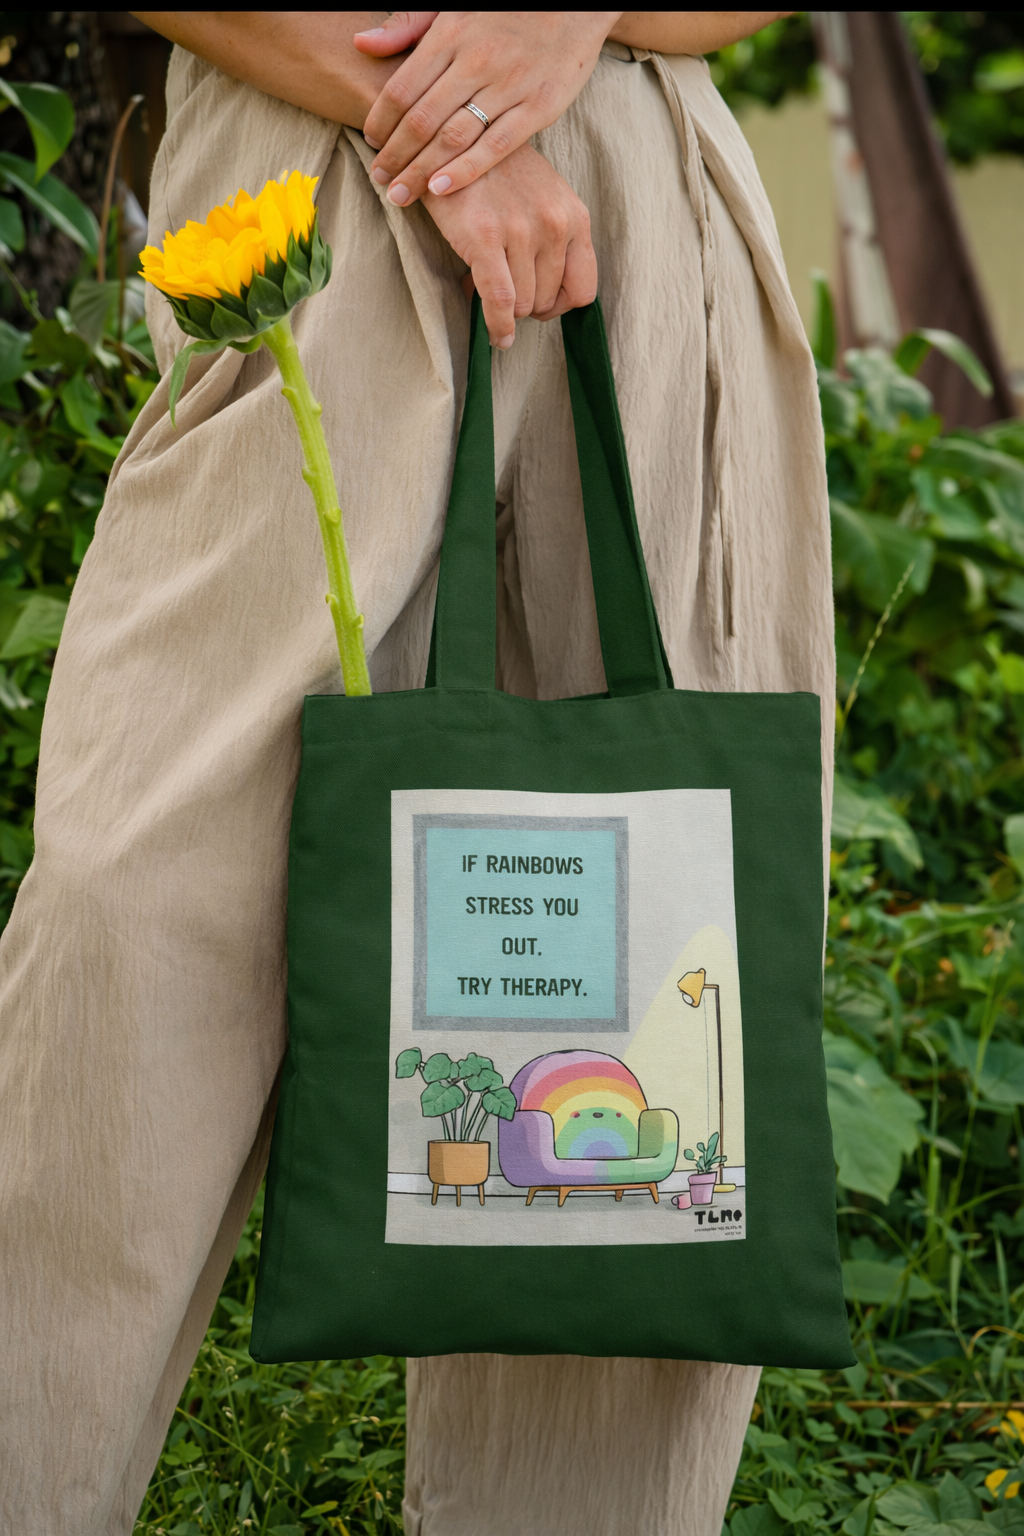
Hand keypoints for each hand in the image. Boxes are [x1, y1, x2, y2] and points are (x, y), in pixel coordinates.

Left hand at [355, 11, 619, 206]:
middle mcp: (477, 60)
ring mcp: (509, 86)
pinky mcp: (539, 107)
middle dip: (395, 155)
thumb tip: (361, 44)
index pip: (402, 88)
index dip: (380, 121)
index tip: (370, 142)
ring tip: (401, 193)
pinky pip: (495, 147)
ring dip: (421, 171)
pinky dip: (465, 171)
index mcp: (451, 33)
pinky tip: (440, 190)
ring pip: (453, 138)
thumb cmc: (507, 4)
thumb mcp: (452, 2)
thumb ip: (407, 25)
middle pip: (422, 120)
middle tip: (379, 180)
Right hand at [422, 142, 596, 346]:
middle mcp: (554, 225)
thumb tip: (547, 299)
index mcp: (575, 217)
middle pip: (549, 302)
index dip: (560, 306)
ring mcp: (522, 231)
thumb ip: (555, 241)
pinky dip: (498, 326)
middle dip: (526, 304)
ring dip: (505, 309)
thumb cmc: (497, 175)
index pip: (584, 290)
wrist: (453, 139)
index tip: (540, 304)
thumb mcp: (544, 199)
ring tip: (485, 285)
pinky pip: (501, 303)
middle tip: (503, 288)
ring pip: (524, 306)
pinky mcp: (486, 238)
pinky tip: (496, 335)